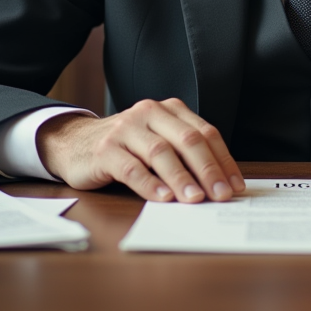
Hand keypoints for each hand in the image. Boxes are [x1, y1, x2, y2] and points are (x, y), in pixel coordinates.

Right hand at [36, 98, 245, 202]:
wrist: (75, 143)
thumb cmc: (126, 147)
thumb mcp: (158, 142)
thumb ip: (184, 155)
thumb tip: (219, 184)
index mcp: (169, 110)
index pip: (205, 133)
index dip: (223, 160)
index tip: (235, 186)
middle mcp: (149, 113)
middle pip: (187, 140)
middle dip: (207, 169)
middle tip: (221, 195)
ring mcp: (126, 129)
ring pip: (161, 153)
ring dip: (181, 178)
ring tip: (195, 199)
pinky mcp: (105, 149)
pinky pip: (131, 168)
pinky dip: (149, 184)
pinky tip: (163, 198)